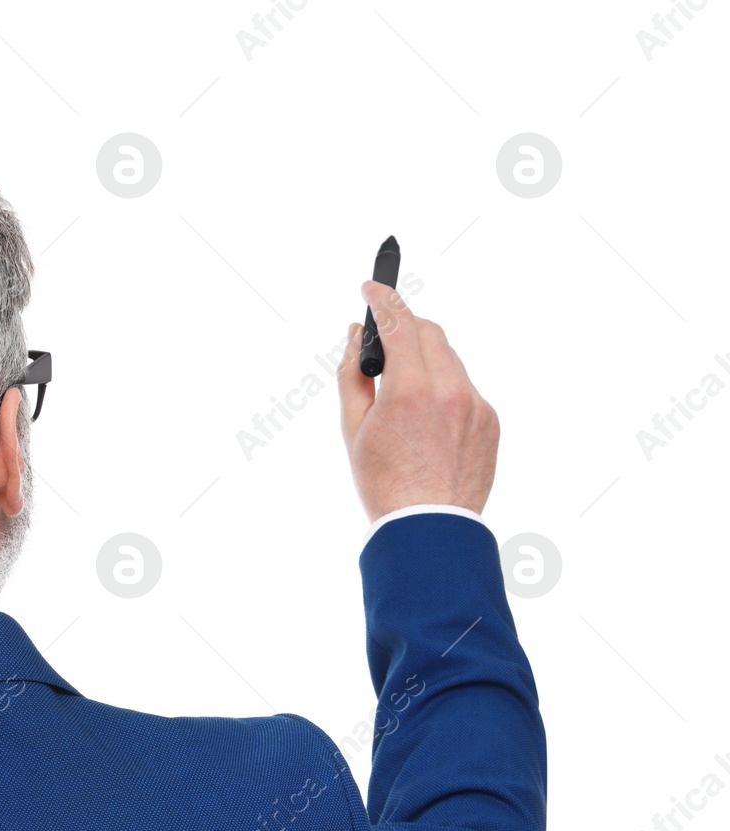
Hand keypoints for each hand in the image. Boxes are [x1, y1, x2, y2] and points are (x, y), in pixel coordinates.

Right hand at [337, 281, 498, 522]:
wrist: (429, 528)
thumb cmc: (384, 485)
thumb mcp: (353, 430)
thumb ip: (353, 375)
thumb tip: (356, 337)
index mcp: (410, 389)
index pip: (400, 322)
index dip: (383, 299)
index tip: (371, 287)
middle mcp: (450, 388)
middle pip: (430, 332)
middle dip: (406, 328)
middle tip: (385, 343)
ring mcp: (476, 403)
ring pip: (449, 360)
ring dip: (425, 361)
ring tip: (404, 395)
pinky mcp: (490, 420)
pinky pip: (465, 388)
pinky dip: (444, 390)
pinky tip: (427, 423)